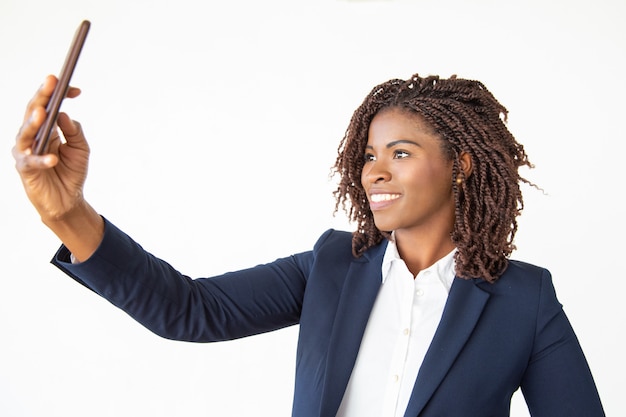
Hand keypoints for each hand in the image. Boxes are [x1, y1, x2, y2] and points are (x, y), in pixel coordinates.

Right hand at [13, 75, 102, 260]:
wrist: (67, 200)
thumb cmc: (71, 172)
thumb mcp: (80, 149)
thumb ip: (75, 132)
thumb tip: (66, 115)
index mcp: (46, 128)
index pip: (49, 105)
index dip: (59, 95)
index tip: (75, 89)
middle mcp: (32, 136)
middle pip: (33, 112)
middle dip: (42, 97)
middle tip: (51, 84)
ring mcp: (26, 151)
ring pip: (25, 132)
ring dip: (33, 123)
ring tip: (42, 114)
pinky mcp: (25, 169)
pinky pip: (31, 162)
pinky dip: (41, 159)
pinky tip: (53, 158)